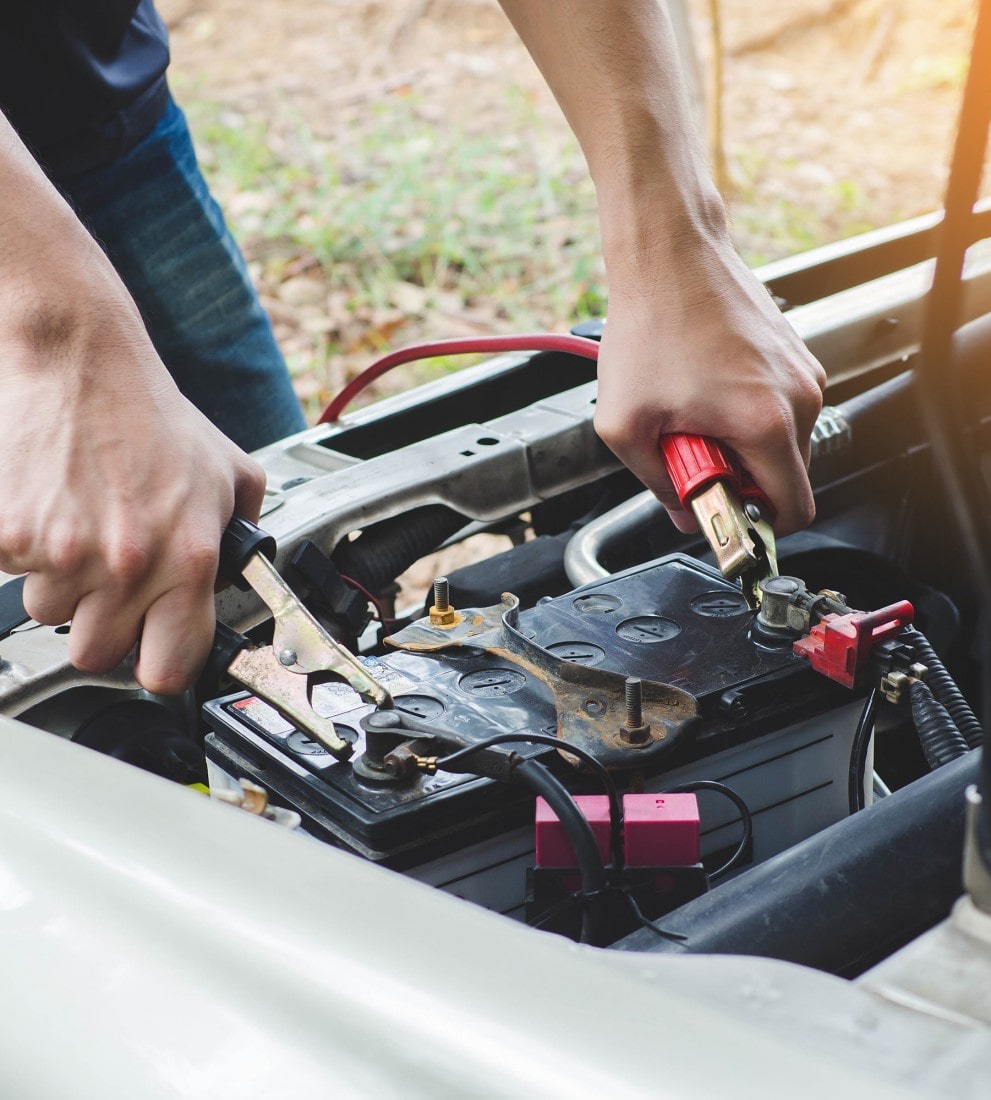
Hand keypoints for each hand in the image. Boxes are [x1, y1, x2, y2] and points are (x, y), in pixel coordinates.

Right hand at [0, 137, 264, 692]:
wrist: (85, 361)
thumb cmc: (154, 416)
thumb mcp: (230, 474)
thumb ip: (246, 533)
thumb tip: (250, 579)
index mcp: (188, 560)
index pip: (169, 669)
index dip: (160, 664)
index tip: (153, 653)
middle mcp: (129, 565)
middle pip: (97, 652)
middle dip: (102, 621)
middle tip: (110, 576)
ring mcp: (64, 553)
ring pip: (49, 614)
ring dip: (63, 583)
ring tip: (82, 526)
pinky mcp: (10, 536)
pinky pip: (11, 575)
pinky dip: (23, 552)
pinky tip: (51, 509)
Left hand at [594, 236, 825, 534]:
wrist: (668, 254)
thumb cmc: (649, 325)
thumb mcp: (625, 425)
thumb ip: (656, 483)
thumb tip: (681, 511)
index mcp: (767, 424)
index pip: (794, 512)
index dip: (757, 528)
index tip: (723, 516)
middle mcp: (799, 398)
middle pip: (787, 479)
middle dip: (740, 481)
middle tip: (691, 453)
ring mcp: (802, 372)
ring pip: (782, 443)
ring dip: (740, 446)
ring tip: (693, 416)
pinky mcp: (794, 354)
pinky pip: (778, 408)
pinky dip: (746, 414)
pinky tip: (705, 391)